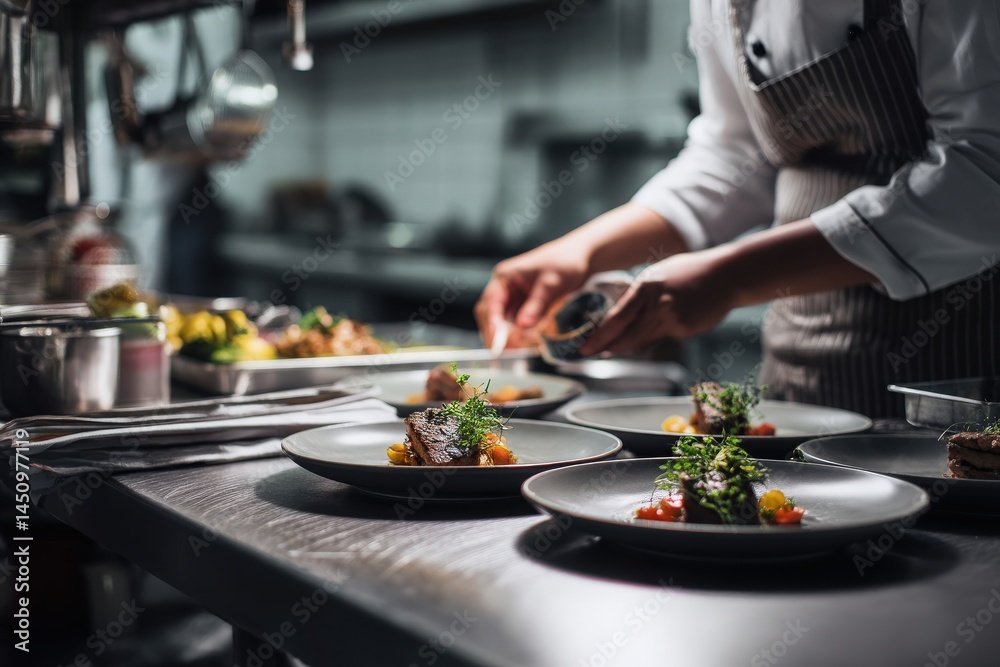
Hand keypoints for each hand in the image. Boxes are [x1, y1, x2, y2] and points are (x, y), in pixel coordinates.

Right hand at [475, 241, 591, 347]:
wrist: (580, 257)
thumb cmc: (564, 262)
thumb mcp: (551, 284)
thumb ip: (537, 304)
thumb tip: (522, 326)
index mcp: (505, 277)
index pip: (490, 303)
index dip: (492, 325)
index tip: (497, 343)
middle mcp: (504, 287)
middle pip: (489, 314)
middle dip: (495, 334)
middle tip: (505, 353)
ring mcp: (512, 297)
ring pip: (501, 321)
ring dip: (506, 336)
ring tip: (516, 351)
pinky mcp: (523, 305)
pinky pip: (514, 323)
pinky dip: (518, 334)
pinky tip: (526, 344)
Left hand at [578, 248, 736, 355]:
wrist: (726, 276)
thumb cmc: (689, 272)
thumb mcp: (658, 276)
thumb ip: (639, 297)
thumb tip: (621, 319)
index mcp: (647, 287)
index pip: (617, 317)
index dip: (599, 336)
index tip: (585, 347)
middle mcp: (658, 305)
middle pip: (627, 335)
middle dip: (607, 347)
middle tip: (591, 353)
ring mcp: (673, 320)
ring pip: (643, 340)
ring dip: (628, 344)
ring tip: (616, 344)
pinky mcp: (685, 330)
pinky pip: (662, 337)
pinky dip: (656, 335)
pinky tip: (667, 322)